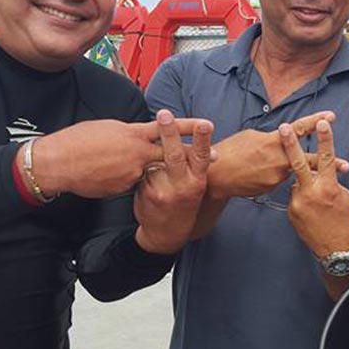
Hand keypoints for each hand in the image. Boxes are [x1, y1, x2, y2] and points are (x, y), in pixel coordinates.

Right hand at [26, 117, 211, 198]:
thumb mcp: (108, 129)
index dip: (187, 126)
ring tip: (109, 163)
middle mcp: (137, 153)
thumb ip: (129, 133)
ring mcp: (132, 172)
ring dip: (135, 168)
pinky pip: (129, 182)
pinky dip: (120, 178)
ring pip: (144, 171)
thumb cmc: (77, 142)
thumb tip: (138, 135)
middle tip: (215, 155)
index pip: (165, 128)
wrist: (58, 163)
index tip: (206, 124)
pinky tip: (102, 174)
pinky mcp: (124, 187)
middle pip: (170, 154)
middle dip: (191, 155)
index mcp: (132, 134)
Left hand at [133, 110, 214, 253]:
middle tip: (164, 114)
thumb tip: (194, 139)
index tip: (204, 124)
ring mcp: (163, 190)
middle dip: (169, 132)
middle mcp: (183, 186)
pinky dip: (144, 172)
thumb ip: (193, 166)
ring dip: (154, 161)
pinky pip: (143, 172)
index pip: (201, 156)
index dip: (203, 139)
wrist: (166, 234)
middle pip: (174, 154)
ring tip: (160, 177)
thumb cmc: (184, 203)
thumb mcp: (195, 186)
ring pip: (156, 162)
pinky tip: (150, 185)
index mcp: (198, 181)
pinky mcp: (147, 194)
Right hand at [208, 111, 345, 198]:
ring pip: (292, 171)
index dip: (316, 122)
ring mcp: (275, 176)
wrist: (216, 176)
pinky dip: (278, 176)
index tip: (331, 116)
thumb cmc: (230, 151)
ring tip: (319, 175)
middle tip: (345, 163)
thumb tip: (283, 136)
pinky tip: (264, 175)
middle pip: (308, 159)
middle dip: (327, 161)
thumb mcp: (252, 136)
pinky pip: (280, 179)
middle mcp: (278, 159)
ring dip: (303, 171)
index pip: (299, 129)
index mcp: (273, 141)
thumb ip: (272, 138)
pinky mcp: (270, 187)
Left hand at [279, 119, 348, 257]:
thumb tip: (321, 171)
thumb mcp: (343, 196)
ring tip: (317, 202)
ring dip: (304, 184)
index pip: (325, 157)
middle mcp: (312, 192)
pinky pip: (294, 197)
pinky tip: (311, 212)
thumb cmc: (344, 221)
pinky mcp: (291, 211)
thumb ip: (330, 181)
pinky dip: (302, 199)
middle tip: (284, 128)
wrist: (335, 248)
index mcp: (329, 187)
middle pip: (298, 162)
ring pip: (296, 182)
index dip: (324, 138)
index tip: (322, 122)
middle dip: (290, 143)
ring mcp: (298, 202)